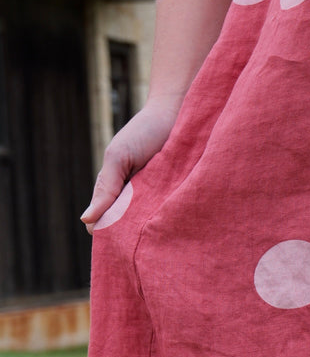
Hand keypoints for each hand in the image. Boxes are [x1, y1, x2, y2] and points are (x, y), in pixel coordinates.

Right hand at [80, 99, 181, 233]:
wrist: (176, 114)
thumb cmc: (144, 133)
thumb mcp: (119, 158)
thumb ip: (106, 188)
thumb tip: (85, 220)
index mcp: (116, 192)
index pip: (105, 223)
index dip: (107, 233)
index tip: (115, 241)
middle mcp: (134, 201)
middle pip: (125, 230)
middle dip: (127, 237)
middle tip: (136, 238)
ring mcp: (155, 202)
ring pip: (146, 228)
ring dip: (147, 231)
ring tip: (152, 232)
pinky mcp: (175, 200)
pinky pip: (168, 218)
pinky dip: (167, 222)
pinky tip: (169, 226)